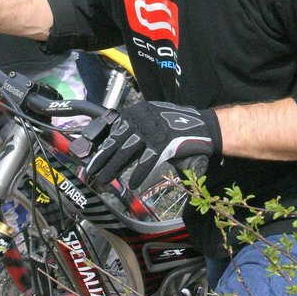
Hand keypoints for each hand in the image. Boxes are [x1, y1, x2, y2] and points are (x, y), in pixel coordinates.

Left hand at [85, 100, 221, 188]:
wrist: (204, 127)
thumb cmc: (176, 128)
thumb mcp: (152, 122)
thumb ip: (135, 132)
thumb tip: (113, 150)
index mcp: (137, 111)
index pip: (114, 132)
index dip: (102, 149)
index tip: (92, 162)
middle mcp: (143, 117)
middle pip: (117, 142)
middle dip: (103, 160)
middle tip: (92, 174)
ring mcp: (153, 129)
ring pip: (127, 151)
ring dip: (114, 168)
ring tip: (105, 180)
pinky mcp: (165, 142)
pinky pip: (147, 159)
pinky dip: (139, 173)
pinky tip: (132, 183)